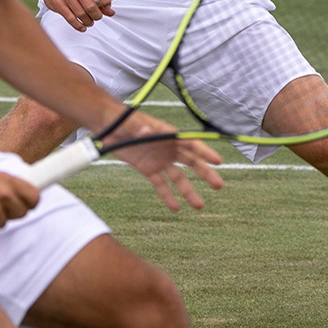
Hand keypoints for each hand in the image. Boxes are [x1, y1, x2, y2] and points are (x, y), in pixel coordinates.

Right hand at [39, 0, 113, 31]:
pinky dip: (79, 26)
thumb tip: (110, 11)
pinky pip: (71, 19)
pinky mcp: (58, 4)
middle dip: (97, 15)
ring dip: (88, 21)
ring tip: (89, 21)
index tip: (108, 7)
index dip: (107, 1)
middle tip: (97, 17)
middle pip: (91, 7)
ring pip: (81, 15)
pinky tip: (82, 26)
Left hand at [109, 111, 224, 210]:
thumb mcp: (130, 122)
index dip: (205, 152)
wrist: (108, 125)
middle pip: (191, 162)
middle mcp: (168, 148)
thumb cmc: (122, 119)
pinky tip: (176, 208)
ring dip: (188, 191)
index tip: (218, 161)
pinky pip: (160, 184)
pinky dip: (167, 196)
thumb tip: (146, 130)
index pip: (191, 143)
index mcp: (168, 134)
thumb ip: (139, 127)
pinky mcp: (147, 168)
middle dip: (205, 174)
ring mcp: (159, 159)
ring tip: (199, 206)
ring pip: (178, 177)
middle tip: (219, 186)